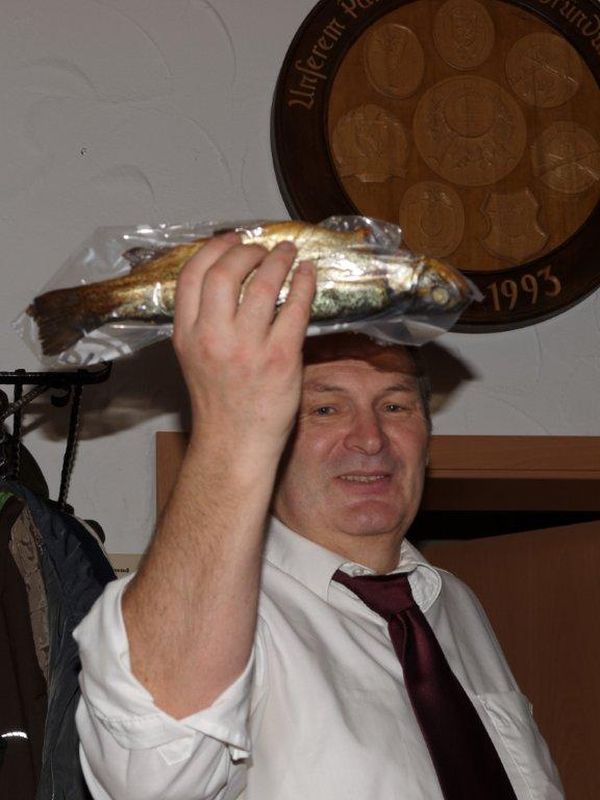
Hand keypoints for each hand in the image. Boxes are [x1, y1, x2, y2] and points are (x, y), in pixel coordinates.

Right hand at [173, 233, 315, 458]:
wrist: (234, 444)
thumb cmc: (219, 402)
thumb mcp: (194, 356)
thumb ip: (203, 321)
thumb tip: (230, 281)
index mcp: (186, 334)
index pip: (192, 275)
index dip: (214, 248)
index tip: (231, 239)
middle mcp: (212, 337)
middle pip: (225, 271)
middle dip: (247, 250)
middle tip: (262, 248)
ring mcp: (247, 348)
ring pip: (263, 284)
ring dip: (279, 260)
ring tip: (288, 253)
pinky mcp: (279, 359)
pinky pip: (295, 308)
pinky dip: (304, 285)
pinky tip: (307, 275)